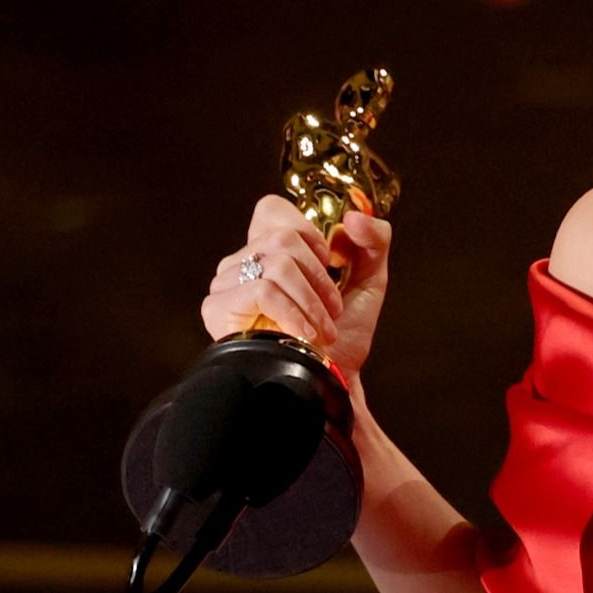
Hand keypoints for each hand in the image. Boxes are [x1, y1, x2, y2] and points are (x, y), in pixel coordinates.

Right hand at [199, 198, 393, 376]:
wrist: (329, 383)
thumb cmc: (344, 338)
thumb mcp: (370, 280)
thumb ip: (374, 239)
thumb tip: (352, 217)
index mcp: (270, 250)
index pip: (272, 209)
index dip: (308, 234)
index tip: (328, 265)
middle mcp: (243, 262)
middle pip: (283, 237)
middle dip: (319, 277)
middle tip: (333, 309)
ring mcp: (226, 283)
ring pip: (276, 263)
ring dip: (312, 300)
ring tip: (322, 328)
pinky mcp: (217, 307)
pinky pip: (262, 290)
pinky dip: (294, 312)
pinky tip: (304, 334)